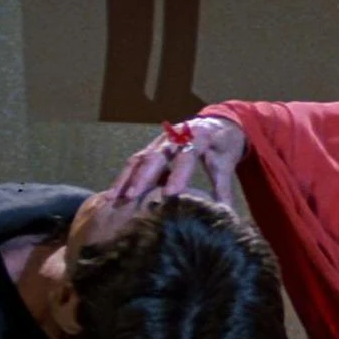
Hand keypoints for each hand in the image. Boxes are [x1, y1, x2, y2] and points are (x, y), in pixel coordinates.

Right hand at [111, 117, 245, 206]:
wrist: (216, 124)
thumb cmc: (221, 145)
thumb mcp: (226, 162)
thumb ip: (223, 187)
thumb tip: (225, 215)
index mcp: (197, 136)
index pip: (186, 155)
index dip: (178, 174)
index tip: (170, 195)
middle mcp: (175, 136)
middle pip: (156, 154)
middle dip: (143, 176)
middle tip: (132, 197)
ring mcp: (160, 140)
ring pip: (140, 157)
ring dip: (126, 178)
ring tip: (115, 199)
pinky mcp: (151, 147)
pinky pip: (135, 161)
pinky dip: (124, 177)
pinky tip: (113, 195)